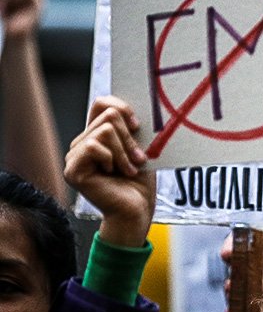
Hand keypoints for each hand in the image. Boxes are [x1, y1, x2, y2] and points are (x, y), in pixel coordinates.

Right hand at [65, 96, 155, 246]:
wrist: (137, 208)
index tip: (138, 125)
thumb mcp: (139, 146)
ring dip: (124, 151)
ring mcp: (74, 157)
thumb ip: (130, 126)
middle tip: (137, 159)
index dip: (122, 107)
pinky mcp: (73, 170)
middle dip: (130, 138)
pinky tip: (113, 172)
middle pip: (108, 115)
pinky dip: (111, 158)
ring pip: (104, 130)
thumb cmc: (140, 181)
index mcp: (96, 135)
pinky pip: (93, 146)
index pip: (101, 102)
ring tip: (129, 169)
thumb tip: (134, 106)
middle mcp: (81, 143)